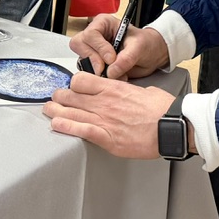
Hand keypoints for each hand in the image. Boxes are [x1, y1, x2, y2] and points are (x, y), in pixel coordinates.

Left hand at [44, 74, 176, 159]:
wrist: (171, 125)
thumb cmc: (163, 109)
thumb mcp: (145, 91)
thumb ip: (130, 92)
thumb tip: (129, 94)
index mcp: (114, 88)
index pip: (82, 80)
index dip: (74, 84)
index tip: (72, 88)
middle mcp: (105, 101)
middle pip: (72, 95)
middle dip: (60, 97)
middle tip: (55, 99)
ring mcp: (105, 119)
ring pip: (72, 112)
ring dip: (56, 111)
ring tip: (48, 110)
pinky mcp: (108, 137)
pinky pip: (81, 130)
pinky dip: (66, 127)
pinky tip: (56, 125)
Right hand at [69, 14, 169, 79]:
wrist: (152, 55)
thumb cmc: (146, 43)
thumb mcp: (140, 46)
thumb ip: (126, 58)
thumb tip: (111, 70)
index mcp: (104, 23)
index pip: (91, 33)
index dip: (99, 47)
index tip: (111, 59)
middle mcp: (95, 35)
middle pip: (79, 45)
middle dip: (93, 59)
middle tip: (106, 69)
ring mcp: (93, 50)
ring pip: (82, 60)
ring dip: (96, 70)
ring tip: (115, 75)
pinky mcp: (95, 64)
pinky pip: (88, 72)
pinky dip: (99, 78)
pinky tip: (114, 77)